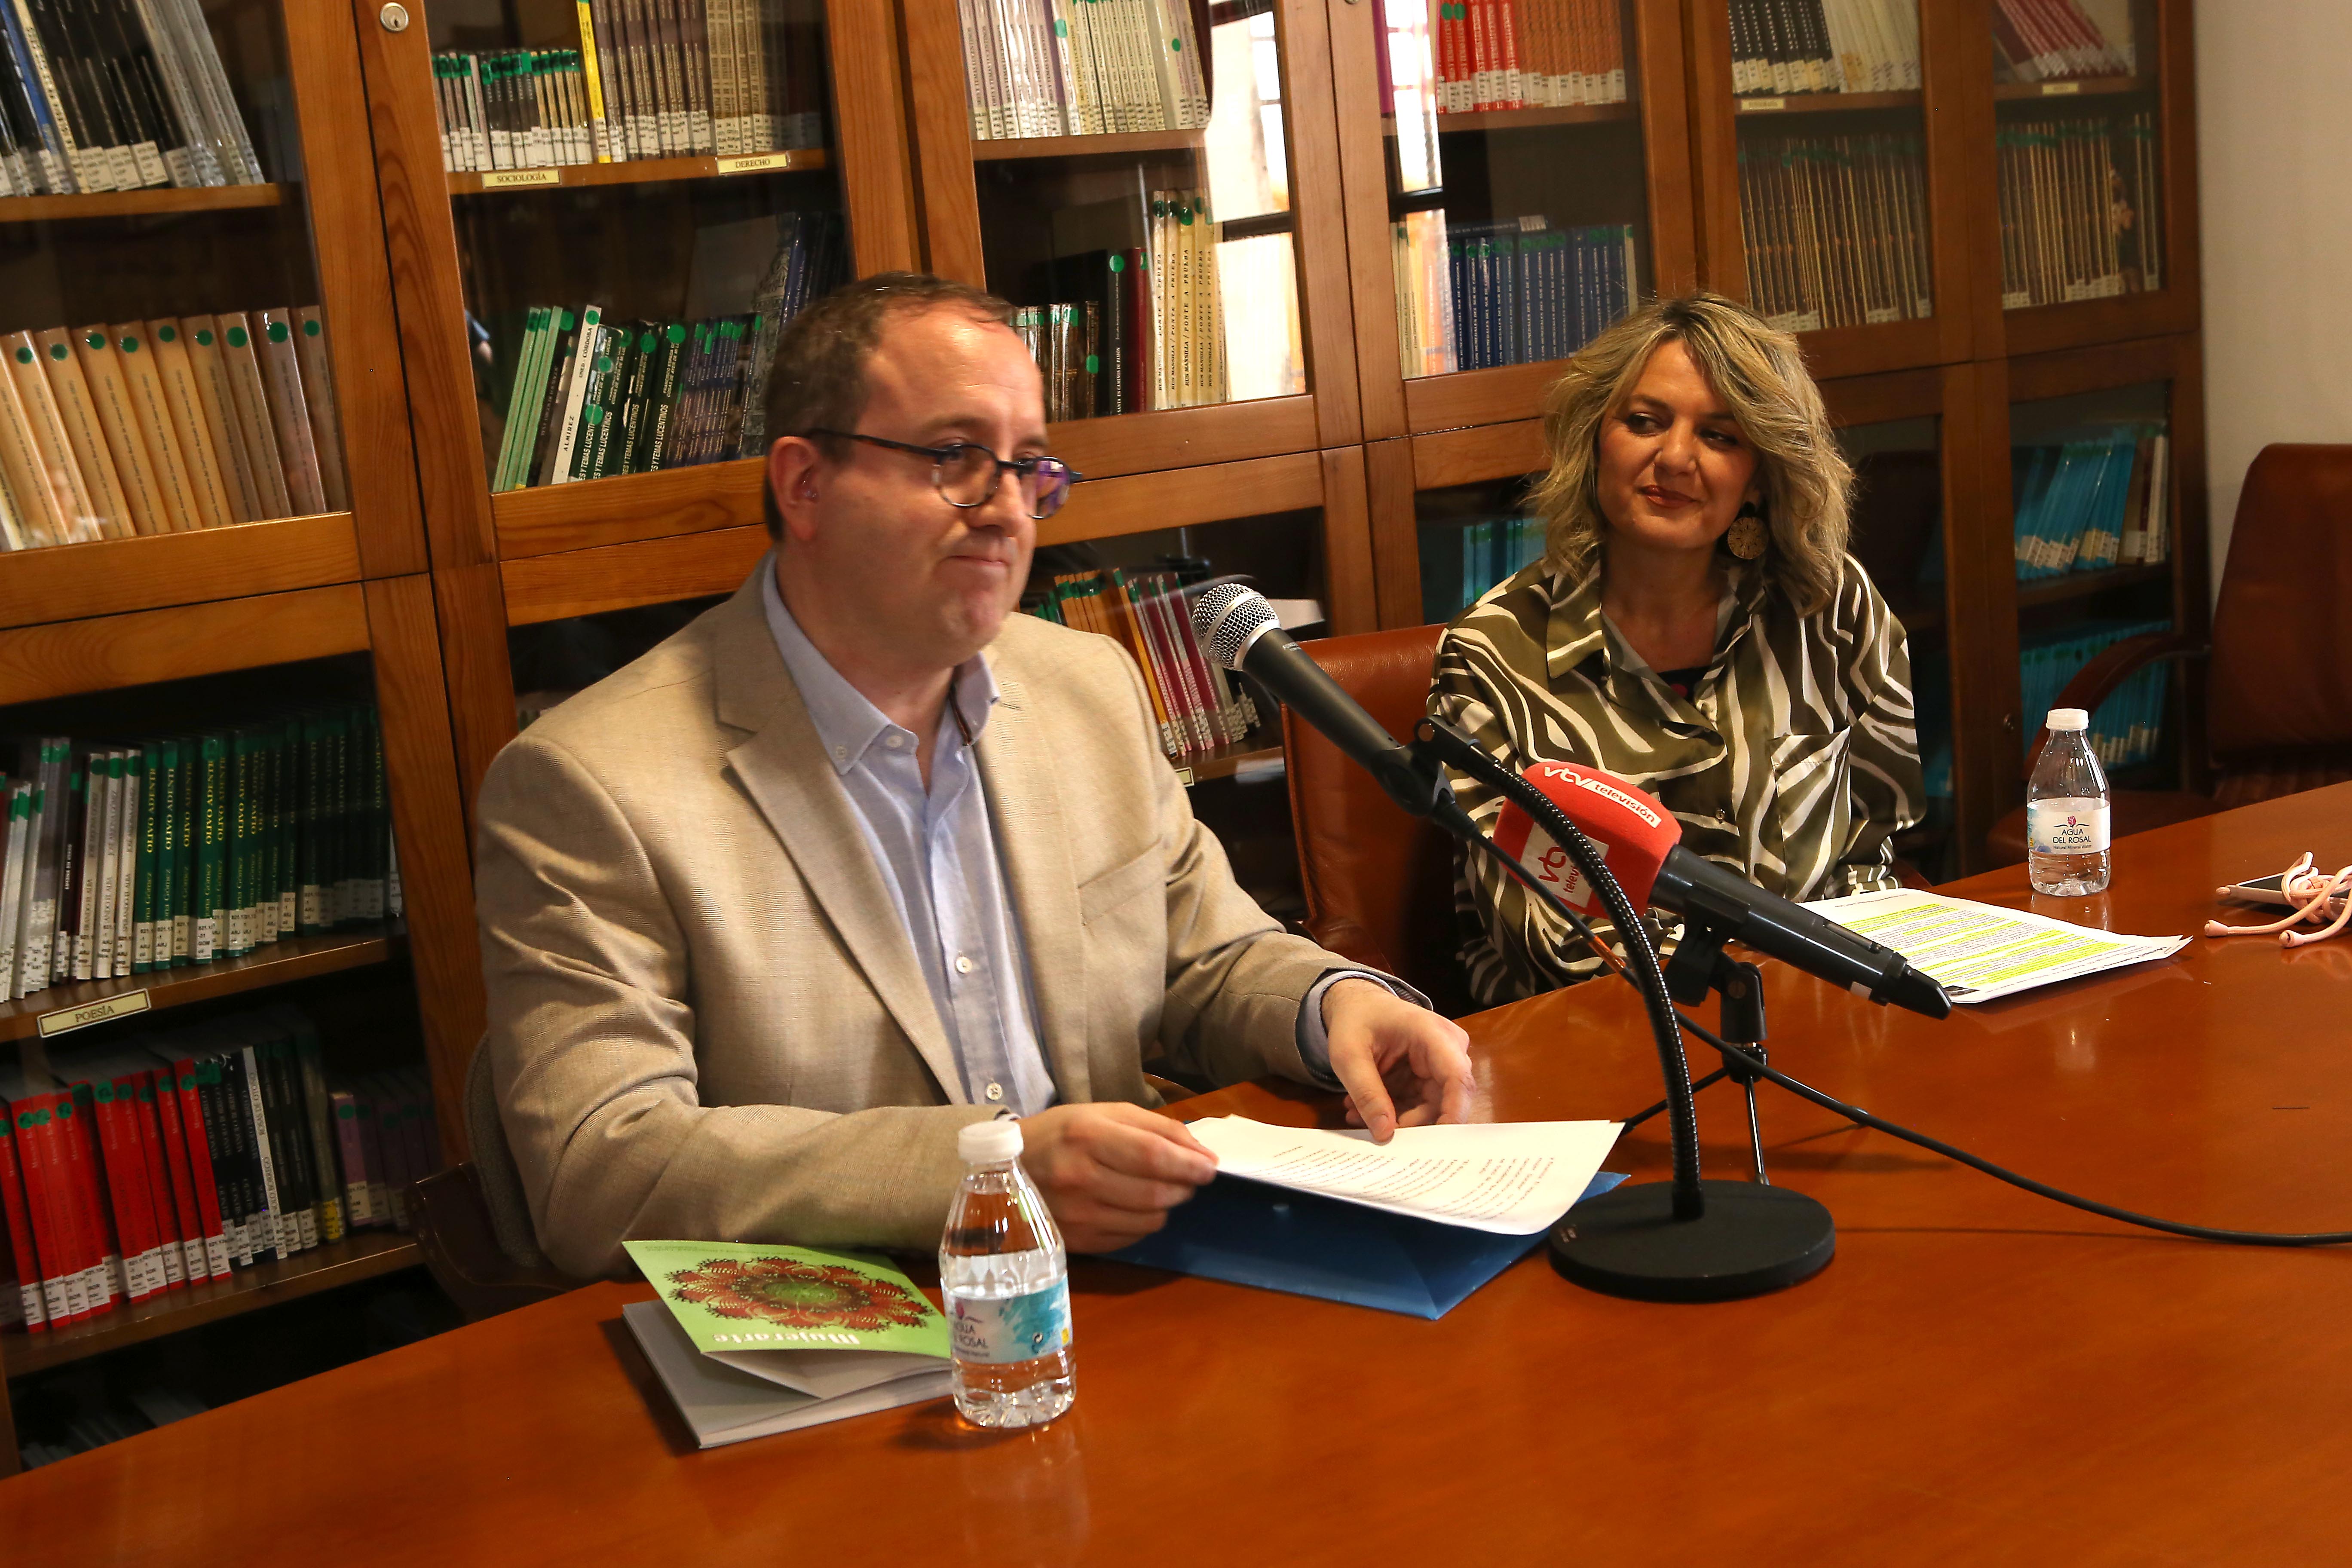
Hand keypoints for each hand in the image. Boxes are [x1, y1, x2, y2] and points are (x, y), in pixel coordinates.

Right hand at [1016, 1102, 1217, 1252]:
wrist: (1002, 1168)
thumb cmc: (1060, 1133)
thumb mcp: (1103, 1113)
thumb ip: (1155, 1128)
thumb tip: (1200, 1153)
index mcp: (1086, 1136)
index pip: (1152, 1156)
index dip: (1189, 1164)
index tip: (1211, 1167)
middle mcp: (1079, 1178)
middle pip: (1155, 1192)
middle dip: (1184, 1186)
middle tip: (1188, 1178)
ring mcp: (1075, 1215)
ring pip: (1148, 1220)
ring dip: (1166, 1205)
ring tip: (1159, 1189)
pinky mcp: (1074, 1241)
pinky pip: (1129, 1238)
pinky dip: (1142, 1222)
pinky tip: (1132, 1206)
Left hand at [1322, 979, 1475, 1142]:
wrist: (1357, 1004)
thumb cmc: (1355, 1020)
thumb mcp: (1348, 1056)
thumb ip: (1366, 1093)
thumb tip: (1385, 1134)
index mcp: (1433, 1033)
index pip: (1457, 1078)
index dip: (1453, 1113)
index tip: (1436, 1145)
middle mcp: (1448, 1048)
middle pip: (1445, 1099)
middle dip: (1410, 1121)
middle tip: (1374, 1131)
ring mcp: (1442, 1063)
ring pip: (1431, 1106)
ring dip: (1395, 1117)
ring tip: (1356, 1114)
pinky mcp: (1432, 1075)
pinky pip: (1420, 1104)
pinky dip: (1393, 1110)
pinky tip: (1363, 1109)